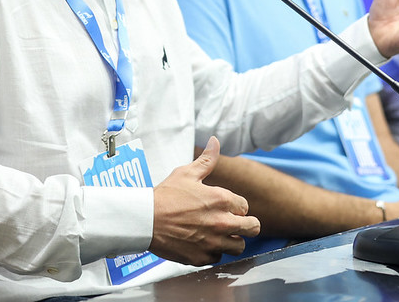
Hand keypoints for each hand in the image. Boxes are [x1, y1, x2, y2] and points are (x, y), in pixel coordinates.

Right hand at [149, 137, 259, 265]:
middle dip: (246, 225)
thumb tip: (215, 141)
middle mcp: (221, 222)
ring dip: (232, 240)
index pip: (245, 207)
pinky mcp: (202, 257)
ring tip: (220, 235)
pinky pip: (218, 258)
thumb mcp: (187, 173)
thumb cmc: (165, 196)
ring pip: (239, 246)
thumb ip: (207, 160)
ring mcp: (213, 242)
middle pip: (253, 228)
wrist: (145, 220)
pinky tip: (203, 243)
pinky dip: (213, 252)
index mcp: (221, 199)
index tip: (228, 208)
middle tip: (236, 224)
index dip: (237, 207)